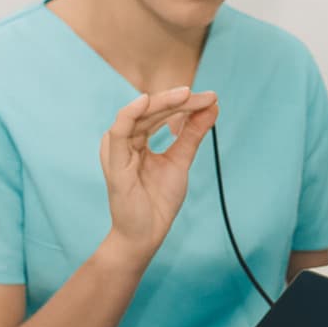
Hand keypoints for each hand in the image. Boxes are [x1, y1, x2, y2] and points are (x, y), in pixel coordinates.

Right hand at [99, 87, 218, 258]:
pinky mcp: (114, 163)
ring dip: (163, 103)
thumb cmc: (158, 199)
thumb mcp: (181, 160)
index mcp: (137, 139)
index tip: (211, 98)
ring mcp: (117, 151)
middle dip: (180, 101)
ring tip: (186, 94)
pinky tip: (146, 101)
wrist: (148, 232)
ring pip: (138, 117)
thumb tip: (212, 106)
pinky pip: (119, 133)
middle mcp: (124, 141)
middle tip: (206, 96)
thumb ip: (192, 133)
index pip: (161, 113)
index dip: (185, 103)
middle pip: (151, 111)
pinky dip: (130, 115)